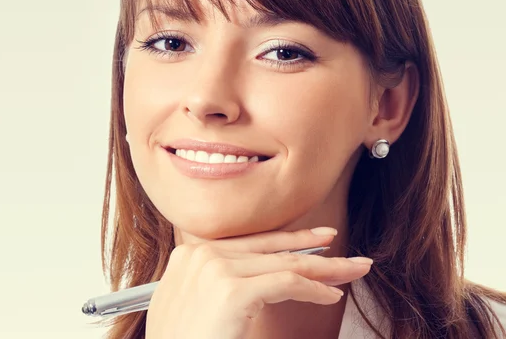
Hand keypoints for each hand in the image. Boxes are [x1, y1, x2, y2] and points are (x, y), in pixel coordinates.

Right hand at [145, 227, 372, 338]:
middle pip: (271, 251)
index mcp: (191, 255)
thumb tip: (259, 278)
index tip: (319, 240)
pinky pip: (286, 283)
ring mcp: (215, 269)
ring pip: (284, 265)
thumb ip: (217, 281)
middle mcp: (202, 254)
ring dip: (325, 271)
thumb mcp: (194, 303)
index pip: (252, 243)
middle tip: (348, 256)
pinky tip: (330, 295)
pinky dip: (313, 289)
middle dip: (315, 254)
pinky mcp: (231, 290)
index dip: (290, 240)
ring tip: (352, 272)